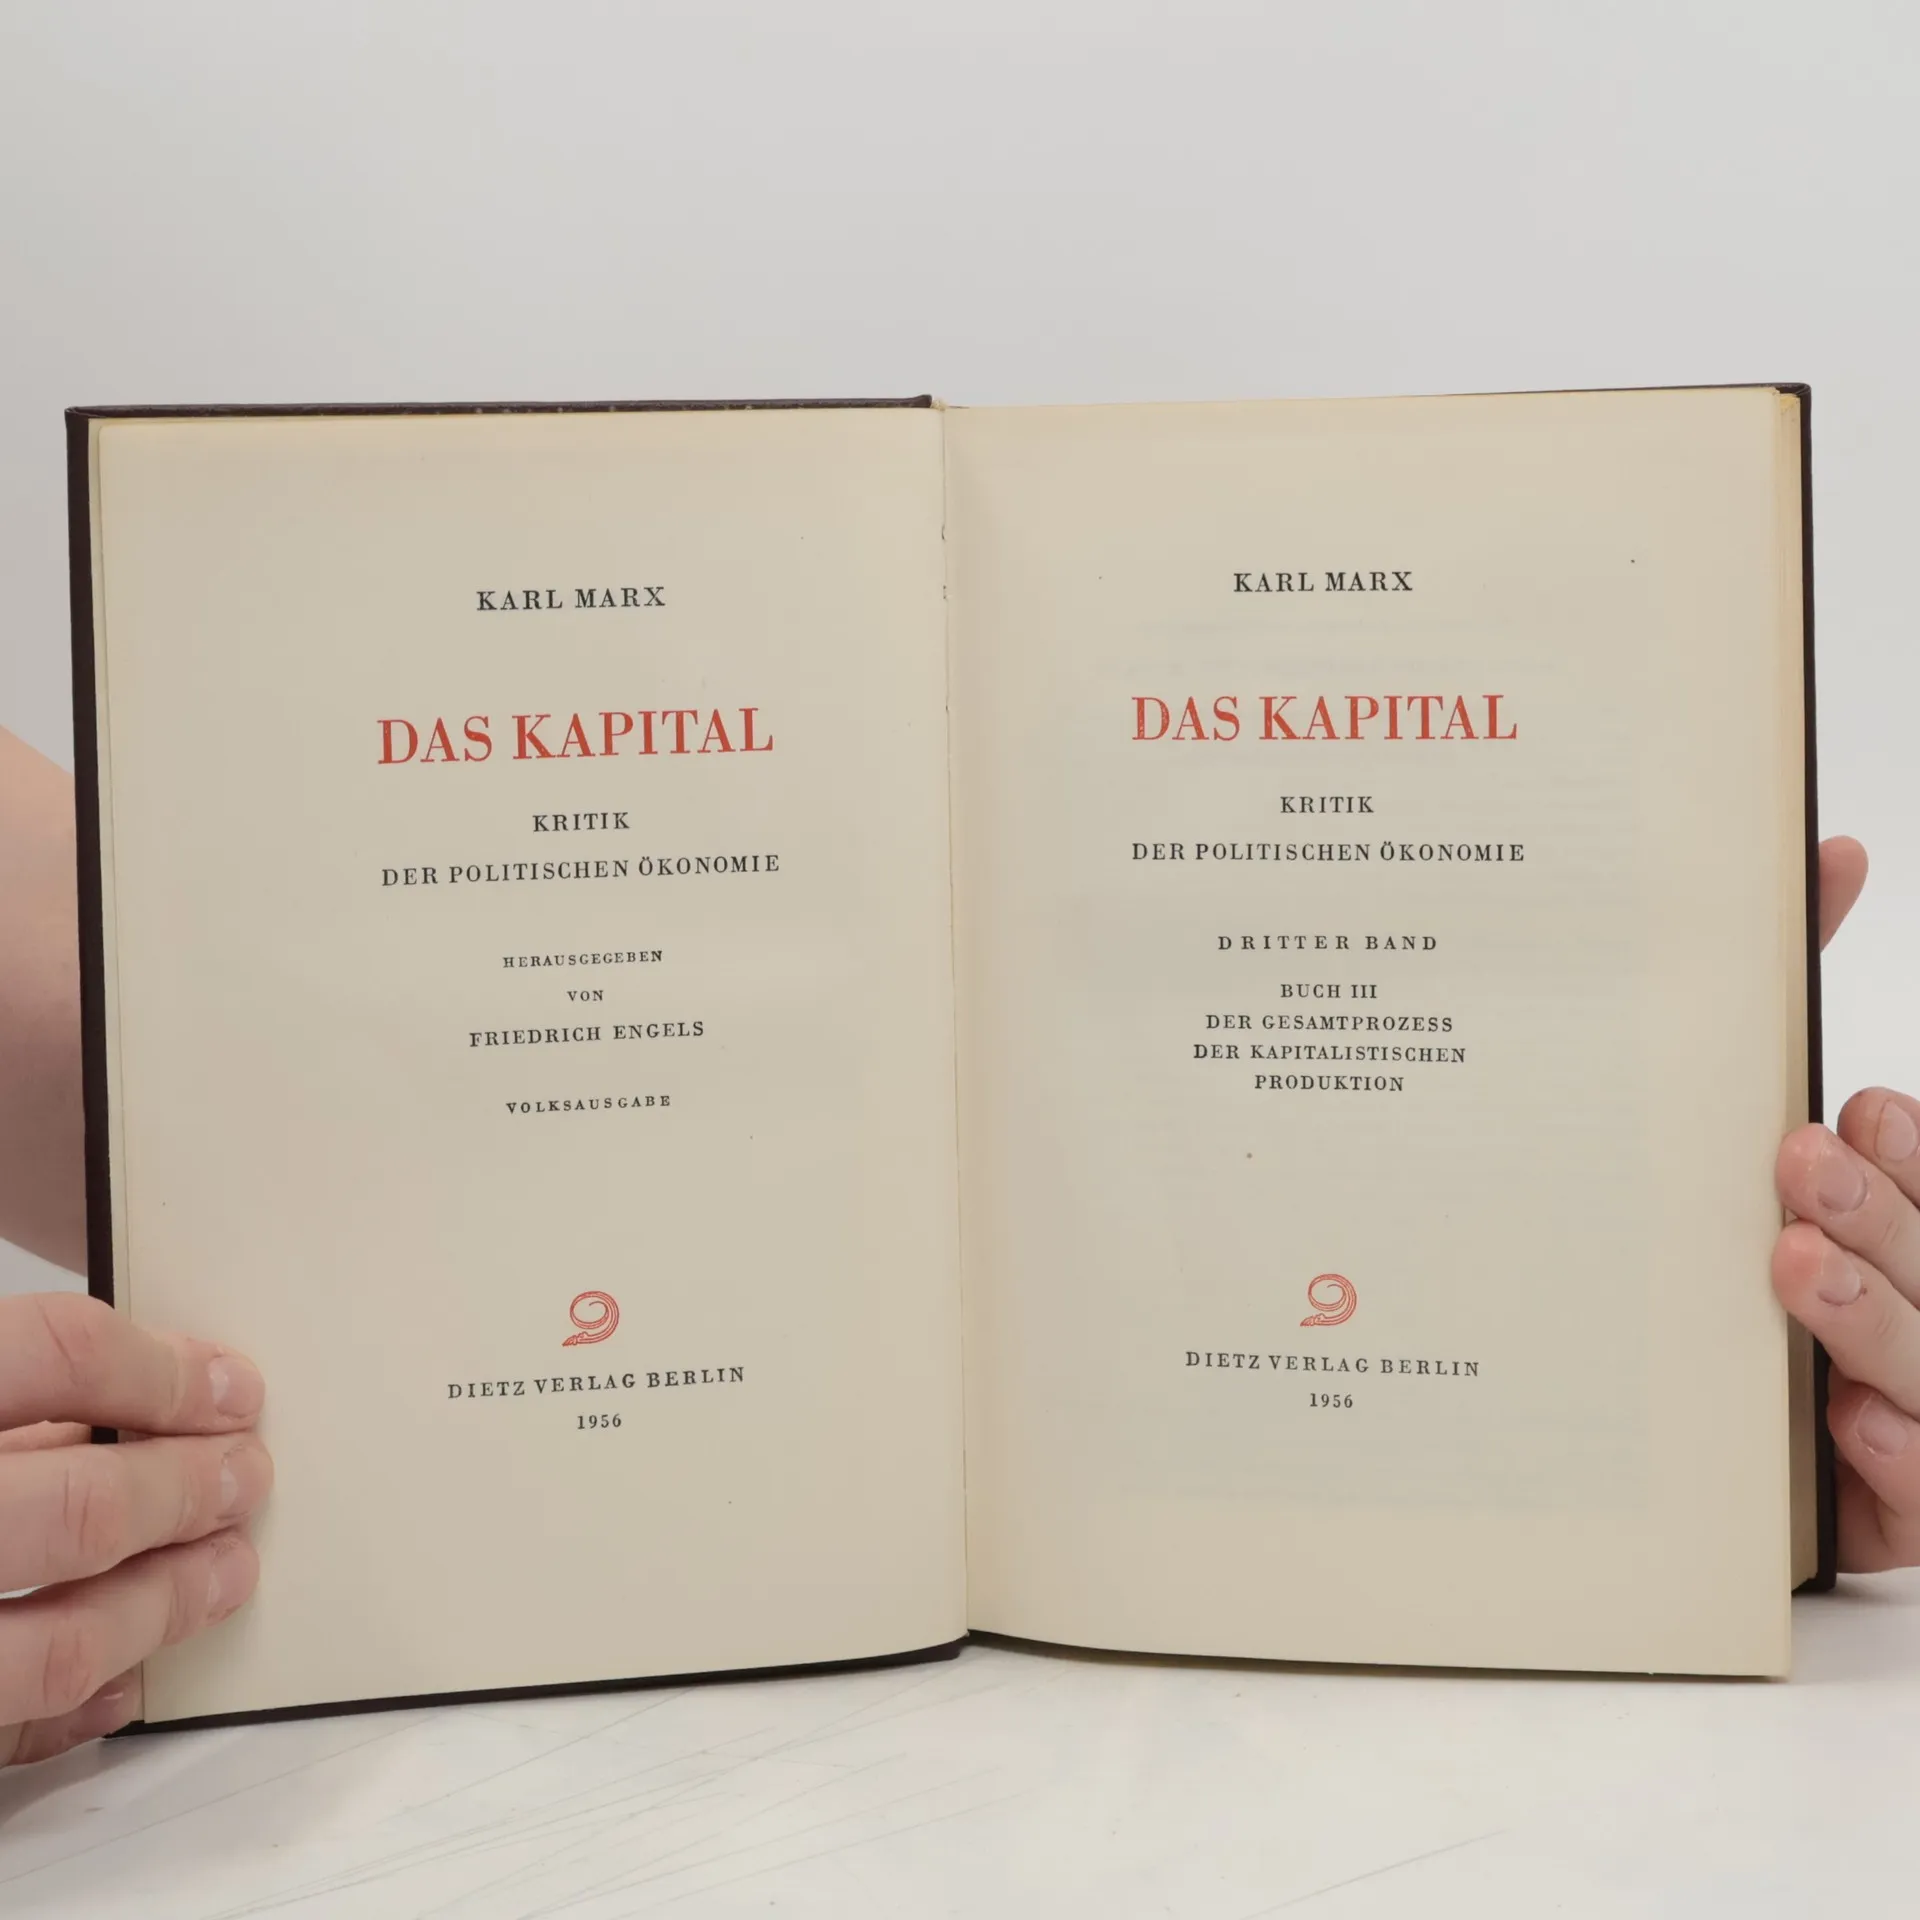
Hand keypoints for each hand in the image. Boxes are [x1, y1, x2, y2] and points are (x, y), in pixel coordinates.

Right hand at [0, 1295, 268, 1764]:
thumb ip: (11, 1402)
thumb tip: (132, 1396)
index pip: (53, 1355)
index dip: (159, 1368)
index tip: (232, 1386)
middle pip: (79, 1503)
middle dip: (188, 1490)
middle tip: (248, 1477)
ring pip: (57, 1641)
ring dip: (164, 1604)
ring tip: (228, 1571)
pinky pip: (4, 1733)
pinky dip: (78, 1704)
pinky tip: (131, 1676)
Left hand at [1771, 836, 1919, 1567]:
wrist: (1746, 1442)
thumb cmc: (1750, 1278)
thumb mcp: (1772, 1154)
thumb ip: (1790, 990)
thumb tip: (1831, 848)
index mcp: (1897, 1233)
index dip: (1907, 1155)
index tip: (1852, 1110)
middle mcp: (1916, 1315)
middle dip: (1884, 1215)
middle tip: (1800, 1161)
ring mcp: (1912, 1416)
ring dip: (1873, 1315)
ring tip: (1794, 1264)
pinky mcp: (1888, 1517)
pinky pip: (1907, 1507)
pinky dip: (1891, 1461)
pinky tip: (1844, 1420)